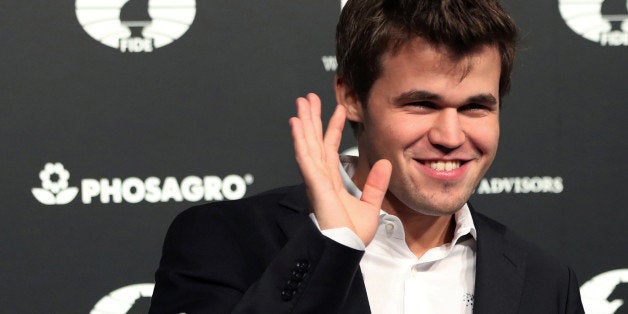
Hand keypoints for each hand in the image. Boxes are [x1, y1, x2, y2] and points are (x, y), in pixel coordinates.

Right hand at [289, 93, 391, 245]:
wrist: (346, 249)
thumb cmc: (352, 234)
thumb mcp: (370, 205)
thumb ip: (375, 185)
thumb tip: (385, 164)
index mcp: (332, 181)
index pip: (331, 148)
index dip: (332, 128)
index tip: (337, 109)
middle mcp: (321, 177)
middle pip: (315, 141)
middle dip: (312, 119)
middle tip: (308, 97)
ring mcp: (315, 179)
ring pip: (307, 144)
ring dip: (304, 123)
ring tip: (301, 102)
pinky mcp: (313, 184)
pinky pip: (306, 158)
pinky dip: (300, 140)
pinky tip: (296, 125)